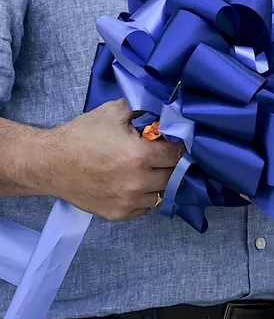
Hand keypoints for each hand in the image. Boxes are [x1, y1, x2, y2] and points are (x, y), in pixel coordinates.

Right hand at [34, 99, 182, 219]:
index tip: (173, 143)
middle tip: (159, 156)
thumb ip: (142, 107)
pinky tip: (134, 184)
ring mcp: (128, 201)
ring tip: (145, 170)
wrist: (49, 163)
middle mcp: (137, 182)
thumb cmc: (81, 136)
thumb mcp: (113, 112)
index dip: (178, 146)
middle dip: (169, 164)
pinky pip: (145, 208)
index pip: (178, 154)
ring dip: (158, 182)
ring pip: (161, 193)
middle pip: (173, 174)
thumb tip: (164, 104)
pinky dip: (144, 197)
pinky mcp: (118, 213)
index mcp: (140, 156)